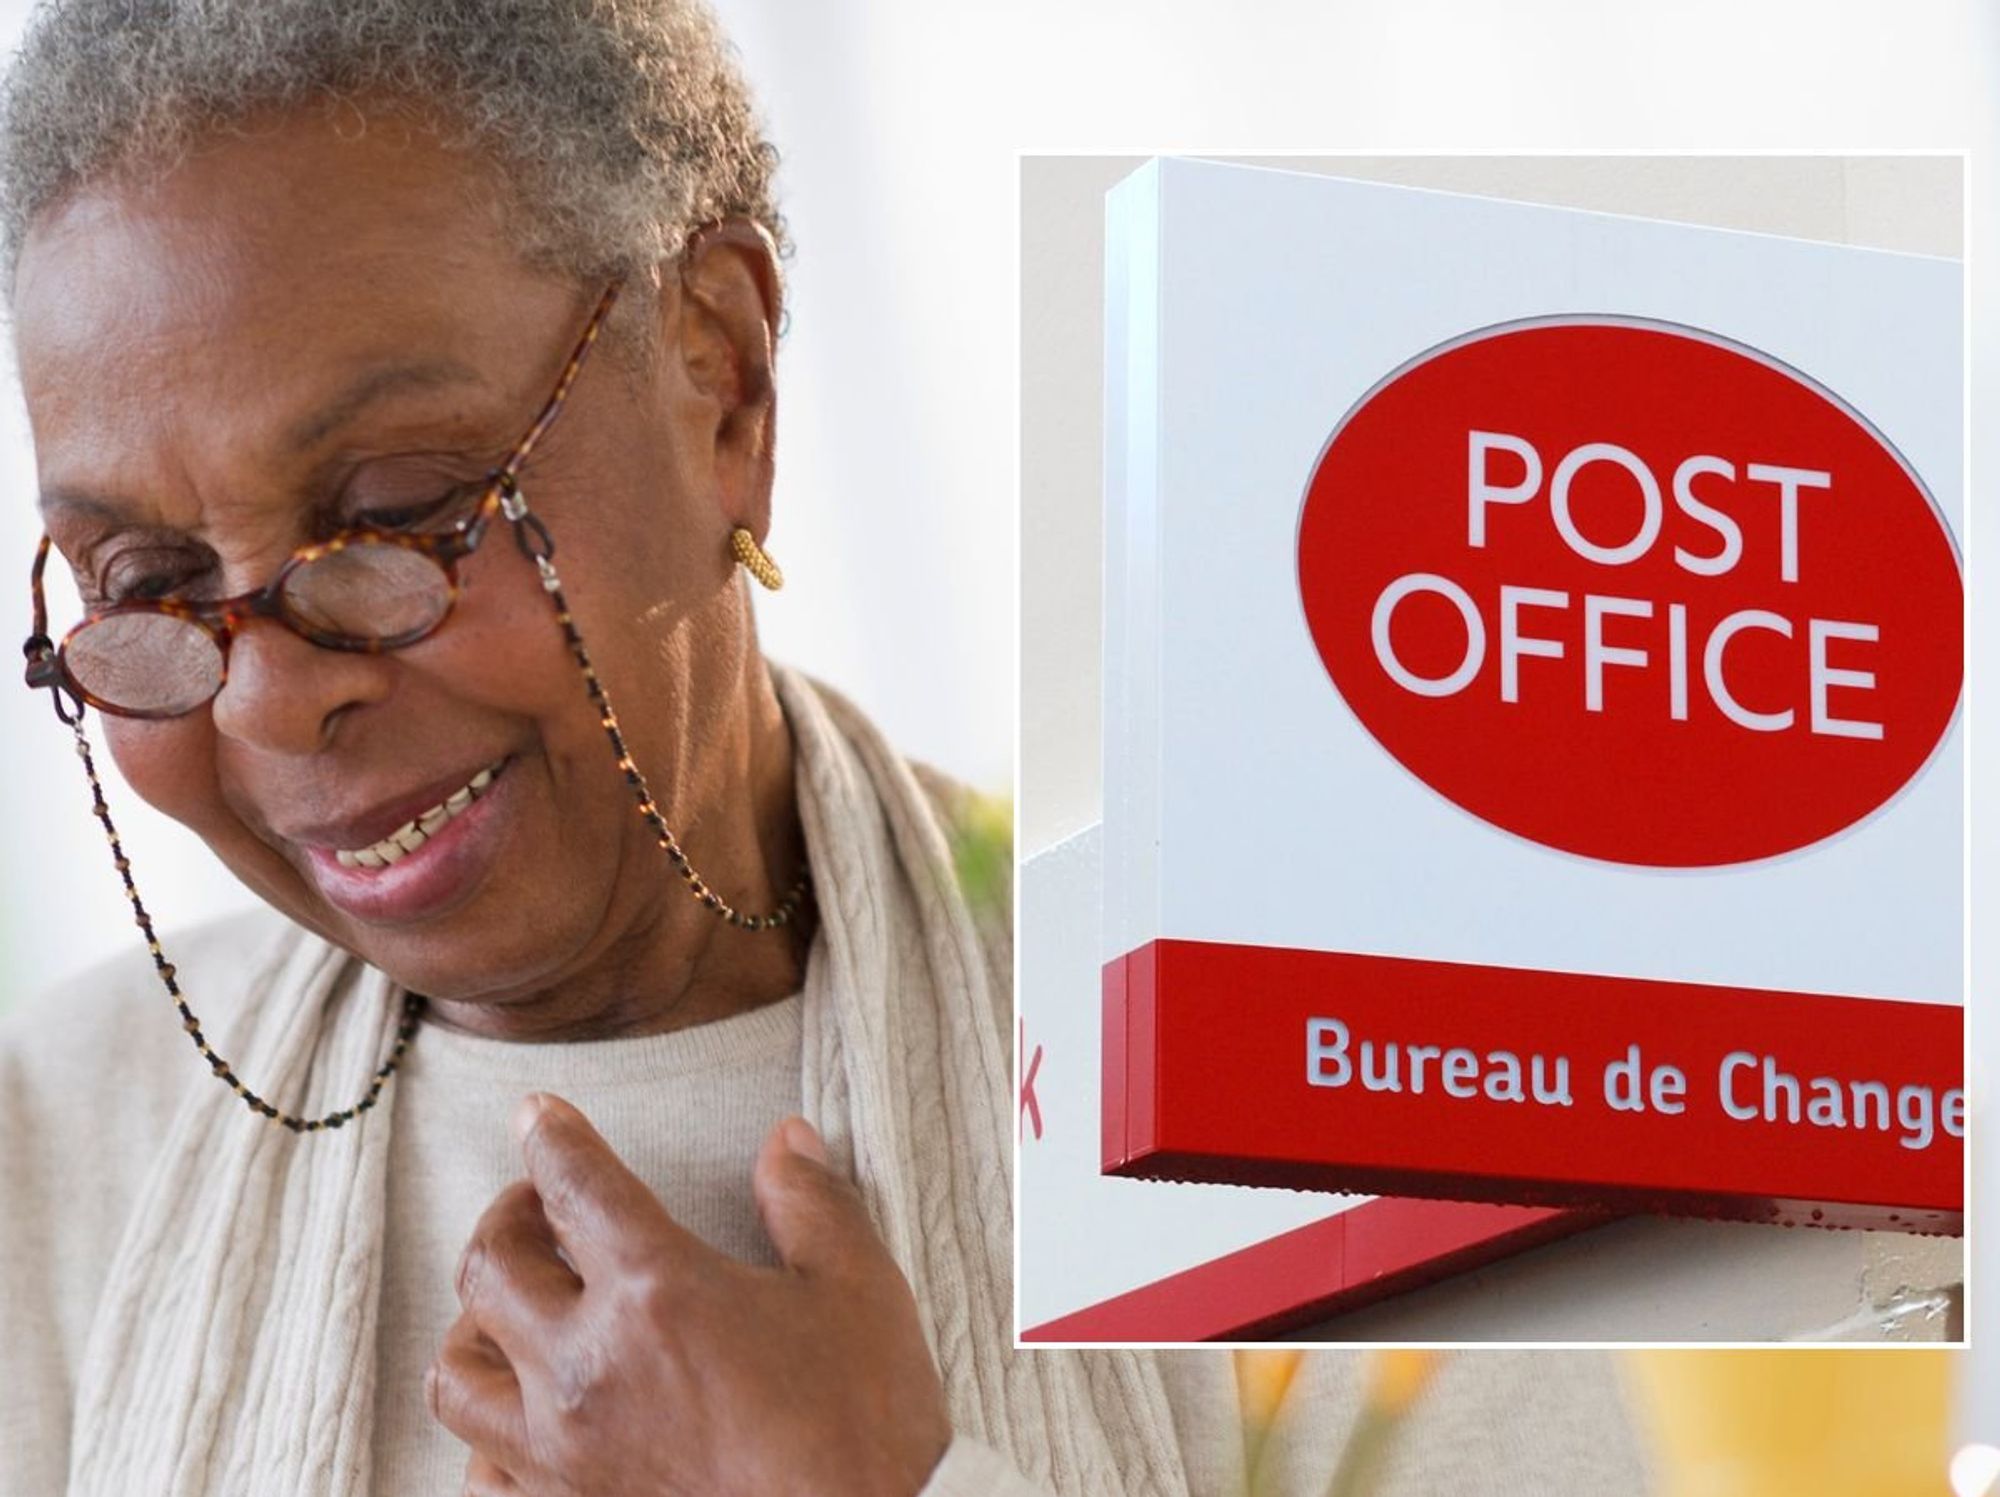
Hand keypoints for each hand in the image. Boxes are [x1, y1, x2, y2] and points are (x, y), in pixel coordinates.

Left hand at [428, 1094, 951, 1496]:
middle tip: (538, 1208)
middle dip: (506, 1217)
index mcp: (657, 1290)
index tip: (538, 1115)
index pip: (575, 1184)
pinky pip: (481, 1472)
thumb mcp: (858, 1288)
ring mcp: (565, 1454)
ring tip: (513, 1309)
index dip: (551, 1136)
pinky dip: (487, 1434)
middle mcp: (588, 1367)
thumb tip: (788, 1140)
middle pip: (490, 1268)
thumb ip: (812, 1202)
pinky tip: (520, 1419)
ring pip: (458, 1373)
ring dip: (475, 1325)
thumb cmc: (865, 1425)